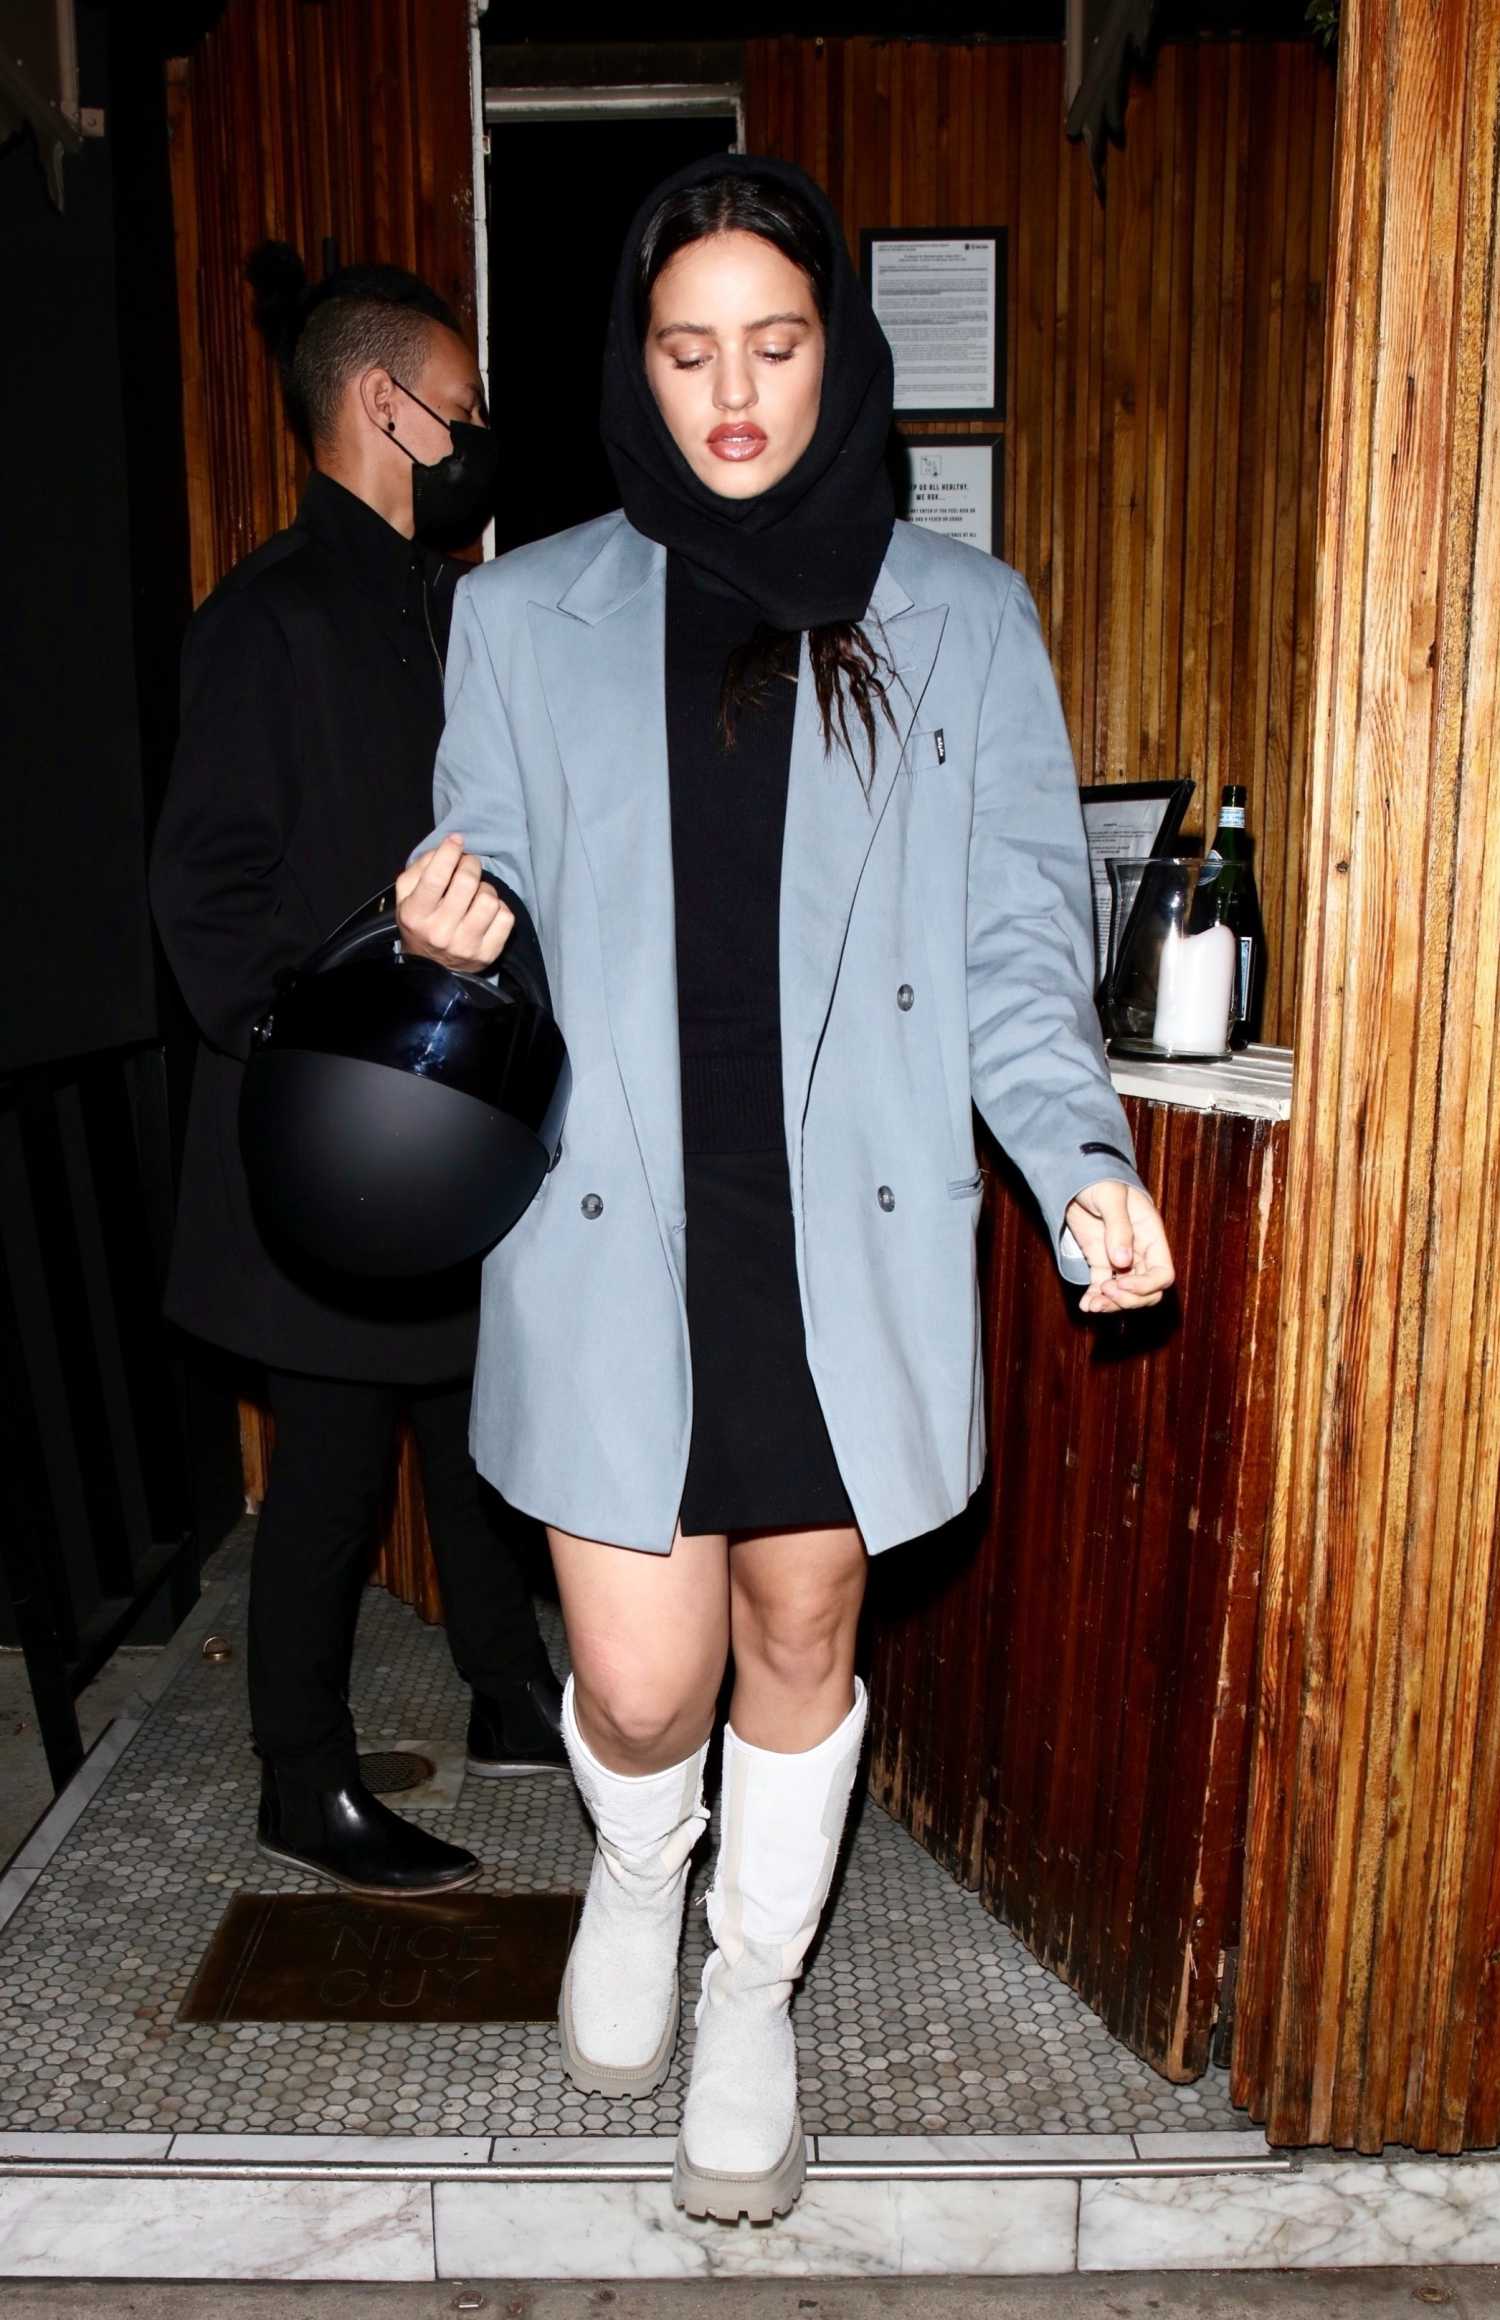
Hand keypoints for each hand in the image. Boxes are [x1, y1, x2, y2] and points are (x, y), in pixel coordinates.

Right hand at [394, 833, 513, 973]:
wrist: (432, 969)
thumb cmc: (420, 923)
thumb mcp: (406, 896)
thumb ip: (419, 868)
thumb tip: (446, 849)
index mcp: (415, 915)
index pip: (436, 877)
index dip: (449, 853)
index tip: (456, 841)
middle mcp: (440, 932)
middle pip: (467, 882)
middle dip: (470, 864)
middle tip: (468, 865)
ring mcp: (466, 945)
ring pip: (489, 898)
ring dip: (485, 888)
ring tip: (476, 892)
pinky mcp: (488, 953)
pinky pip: (506, 916)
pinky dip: (499, 908)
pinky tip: (487, 911)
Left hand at [1065, 1180, 1174, 1314]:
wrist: (1076, 1175)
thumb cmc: (1099, 1180)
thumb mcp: (1110, 1197)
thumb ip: (1119, 1228)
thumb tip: (1122, 1262)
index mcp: (1151, 1236)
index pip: (1163, 1274)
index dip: (1147, 1286)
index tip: (1121, 1283)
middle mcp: (1140, 1252)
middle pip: (1148, 1291)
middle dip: (1129, 1299)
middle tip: (1105, 1292)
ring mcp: (1119, 1259)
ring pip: (1126, 1294)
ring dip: (1112, 1305)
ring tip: (1092, 1305)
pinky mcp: (1099, 1261)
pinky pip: (1102, 1287)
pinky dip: (1095, 1298)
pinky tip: (1085, 1305)